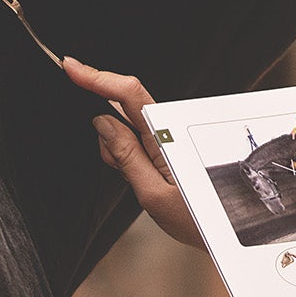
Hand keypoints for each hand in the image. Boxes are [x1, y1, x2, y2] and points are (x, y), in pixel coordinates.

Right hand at [62, 56, 203, 248]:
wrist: (225, 228)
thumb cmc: (195, 218)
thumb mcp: (152, 194)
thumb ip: (126, 156)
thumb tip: (102, 123)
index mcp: (166, 136)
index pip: (127, 93)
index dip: (97, 77)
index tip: (71, 67)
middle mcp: (169, 128)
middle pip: (121, 107)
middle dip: (107, 131)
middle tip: (120, 168)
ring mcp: (168, 134)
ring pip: (125, 123)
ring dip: (118, 147)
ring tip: (138, 179)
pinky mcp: (166, 142)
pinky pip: (135, 135)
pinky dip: (126, 151)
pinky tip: (140, 173)